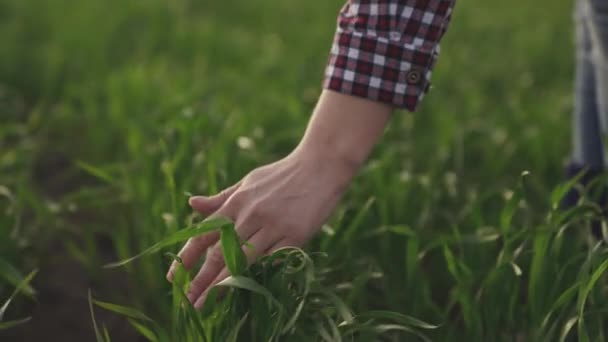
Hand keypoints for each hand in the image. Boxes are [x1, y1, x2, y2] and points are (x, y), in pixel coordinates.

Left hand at [166, 90, 391, 308]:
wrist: (321, 165)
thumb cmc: (283, 174)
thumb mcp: (248, 182)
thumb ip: (221, 198)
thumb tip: (192, 204)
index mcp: (237, 201)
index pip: (204, 234)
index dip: (187, 257)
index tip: (174, 277)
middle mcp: (251, 214)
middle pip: (220, 253)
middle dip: (201, 279)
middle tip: (188, 301)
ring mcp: (273, 226)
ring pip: (244, 261)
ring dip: (225, 284)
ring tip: (210, 302)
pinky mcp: (296, 235)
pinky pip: (274, 261)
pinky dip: (261, 274)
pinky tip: (248, 289)